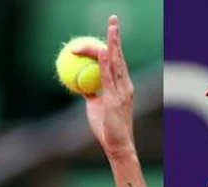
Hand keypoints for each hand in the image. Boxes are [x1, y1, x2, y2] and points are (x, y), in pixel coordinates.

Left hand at [72, 15, 134, 159]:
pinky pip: (108, 78)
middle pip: (120, 56)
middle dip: (117, 37)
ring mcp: (122, 92)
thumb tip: (81, 84)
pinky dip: (105, 64)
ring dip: (113, 44)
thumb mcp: (96, 107)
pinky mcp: (115, 99)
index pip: (117, 61)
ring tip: (111, 29)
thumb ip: (92, 93)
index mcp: (123, 87)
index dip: (113, 45)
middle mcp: (126, 86)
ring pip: (116, 63)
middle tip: (113, 20)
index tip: (107, 32)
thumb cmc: (106, 129)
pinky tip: (101, 52)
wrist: (116, 145)